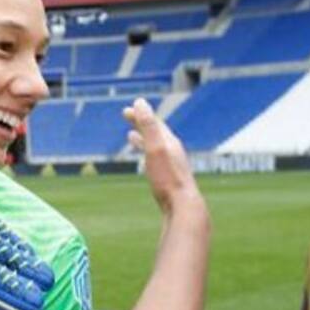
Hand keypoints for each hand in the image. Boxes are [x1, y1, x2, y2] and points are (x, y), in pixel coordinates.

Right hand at [123, 98, 199, 213]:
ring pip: (156, 147)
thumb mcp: (155, 149)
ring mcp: (172, 166)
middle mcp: (173, 152)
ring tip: (132, 136)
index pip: (154, 122)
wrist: (183, 206)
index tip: (126, 110)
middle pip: (155, 132)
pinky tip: (145, 162)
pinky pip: (156, 161)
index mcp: (170, 142)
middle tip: (128, 115)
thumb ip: (148, 126)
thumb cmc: (168, 178)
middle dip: (141, 123)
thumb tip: (140, 103)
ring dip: (143, 138)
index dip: (140, 114)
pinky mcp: (169, 179)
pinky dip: (147, 155)